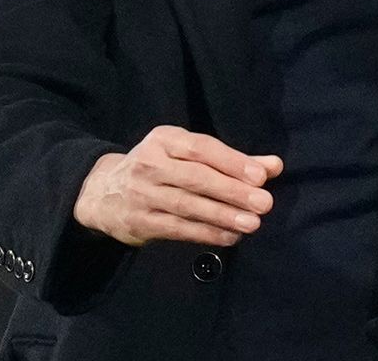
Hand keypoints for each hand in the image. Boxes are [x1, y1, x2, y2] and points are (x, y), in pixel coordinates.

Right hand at [72, 125, 283, 247]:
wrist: (103, 193)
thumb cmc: (159, 169)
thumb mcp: (187, 155)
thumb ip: (232, 160)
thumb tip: (274, 166)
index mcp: (164, 139)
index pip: (201, 148)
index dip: (232, 161)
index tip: (261, 176)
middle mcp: (150, 163)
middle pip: (196, 178)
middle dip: (232, 191)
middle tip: (264, 203)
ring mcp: (143, 194)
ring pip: (188, 205)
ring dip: (223, 216)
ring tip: (252, 223)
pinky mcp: (140, 222)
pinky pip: (178, 229)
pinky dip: (206, 233)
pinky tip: (230, 236)